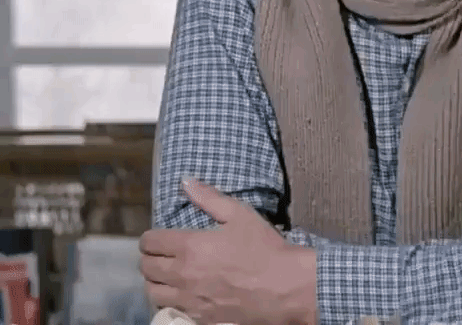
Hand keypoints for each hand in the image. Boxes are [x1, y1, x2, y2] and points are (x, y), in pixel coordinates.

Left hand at [139, 179, 315, 324]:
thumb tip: (185, 182)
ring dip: (155, 281)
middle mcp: (182, 274)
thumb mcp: (240, 214)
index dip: (149, 238)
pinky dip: (170, 300)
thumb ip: (209, 197)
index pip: (150, 243)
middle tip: (160, 254)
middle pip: (146, 268)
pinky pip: (171, 309)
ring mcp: (188, 299)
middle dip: (149, 258)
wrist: (284, 286)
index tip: (156, 237)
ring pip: (153, 292)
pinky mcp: (198, 317)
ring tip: (166, 275)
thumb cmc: (263, 247)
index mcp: (189, 246)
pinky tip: (182, 294)